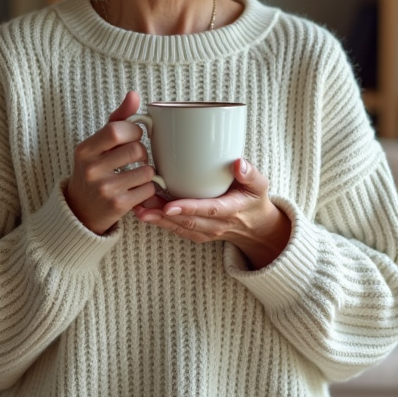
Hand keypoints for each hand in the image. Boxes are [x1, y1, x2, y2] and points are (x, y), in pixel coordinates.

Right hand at [65, 91, 161, 234]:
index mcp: (85, 150)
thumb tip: (134, 94)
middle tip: (135, 157)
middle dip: (142, 152)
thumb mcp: (98, 145)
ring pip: (147, 170)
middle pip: (136, 149)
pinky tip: (135, 189)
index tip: (133, 136)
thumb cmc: (94, 170)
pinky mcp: (118, 205)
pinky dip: (147, 188)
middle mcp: (91, 169)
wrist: (81, 211)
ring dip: (147, 171)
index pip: (116, 130)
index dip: (133, 131)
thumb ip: (117, 119)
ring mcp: (104, 189)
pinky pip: (148, 189)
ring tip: (135, 174)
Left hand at [133, 159, 291, 268]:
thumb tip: (238, 163)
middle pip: (188, 221)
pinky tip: (144, 213)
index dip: (189, 208)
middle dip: (163, 214)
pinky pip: (177, 230)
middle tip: (142, 203)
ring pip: (179, 228)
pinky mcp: (197, 234)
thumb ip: (250, 174)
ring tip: (138, 208)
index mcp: (231, 210)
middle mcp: (217, 225)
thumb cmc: (254, 200)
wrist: (256, 227)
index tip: (169, 206)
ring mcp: (206, 232)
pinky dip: (160, 223)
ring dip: (157, 220)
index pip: (209, 210)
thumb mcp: (259, 185)